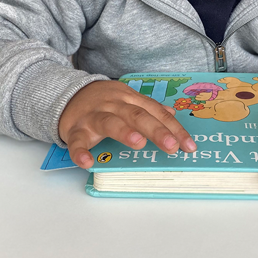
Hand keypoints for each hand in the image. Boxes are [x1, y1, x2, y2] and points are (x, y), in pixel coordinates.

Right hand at [58, 80, 196, 167]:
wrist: (69, 94)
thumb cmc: (104, 102)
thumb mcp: (128, 99)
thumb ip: (149, 107)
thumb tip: (172, 114)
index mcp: (130, 99)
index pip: (156, 112)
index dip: (174, 128)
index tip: (189, 146)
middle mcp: (114, 106)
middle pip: (137, 116)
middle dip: (156, 130)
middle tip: (172, 146)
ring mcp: (94, 117)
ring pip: (110, 122)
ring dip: (124, 132)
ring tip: (139, 143)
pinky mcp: (75, 130)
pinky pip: (77, 141)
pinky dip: (80, 152)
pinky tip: (87, 163)